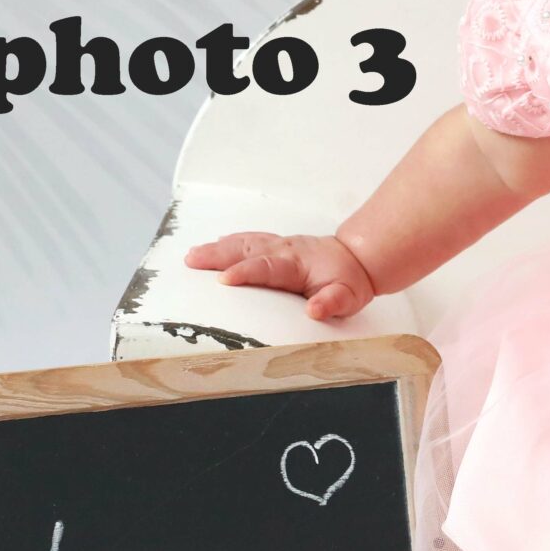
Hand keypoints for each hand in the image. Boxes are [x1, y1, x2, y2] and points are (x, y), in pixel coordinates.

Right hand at [182, 231, 376, 321]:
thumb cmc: (349, 282)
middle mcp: (284, 250)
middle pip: (247, 250)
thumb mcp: (348, 298)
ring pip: (244, 243)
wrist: (357, 258)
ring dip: (217, 249)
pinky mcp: (275, 245)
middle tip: (193, 260)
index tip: (224, 279)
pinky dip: (229, 243)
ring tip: (192, 255)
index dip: (246, 272)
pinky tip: (212, 247)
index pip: (268, 267)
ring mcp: (278, 245)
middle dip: (218, 255)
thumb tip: (314, 309)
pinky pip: (248, 241)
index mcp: (298, 265)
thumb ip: (332, 303)